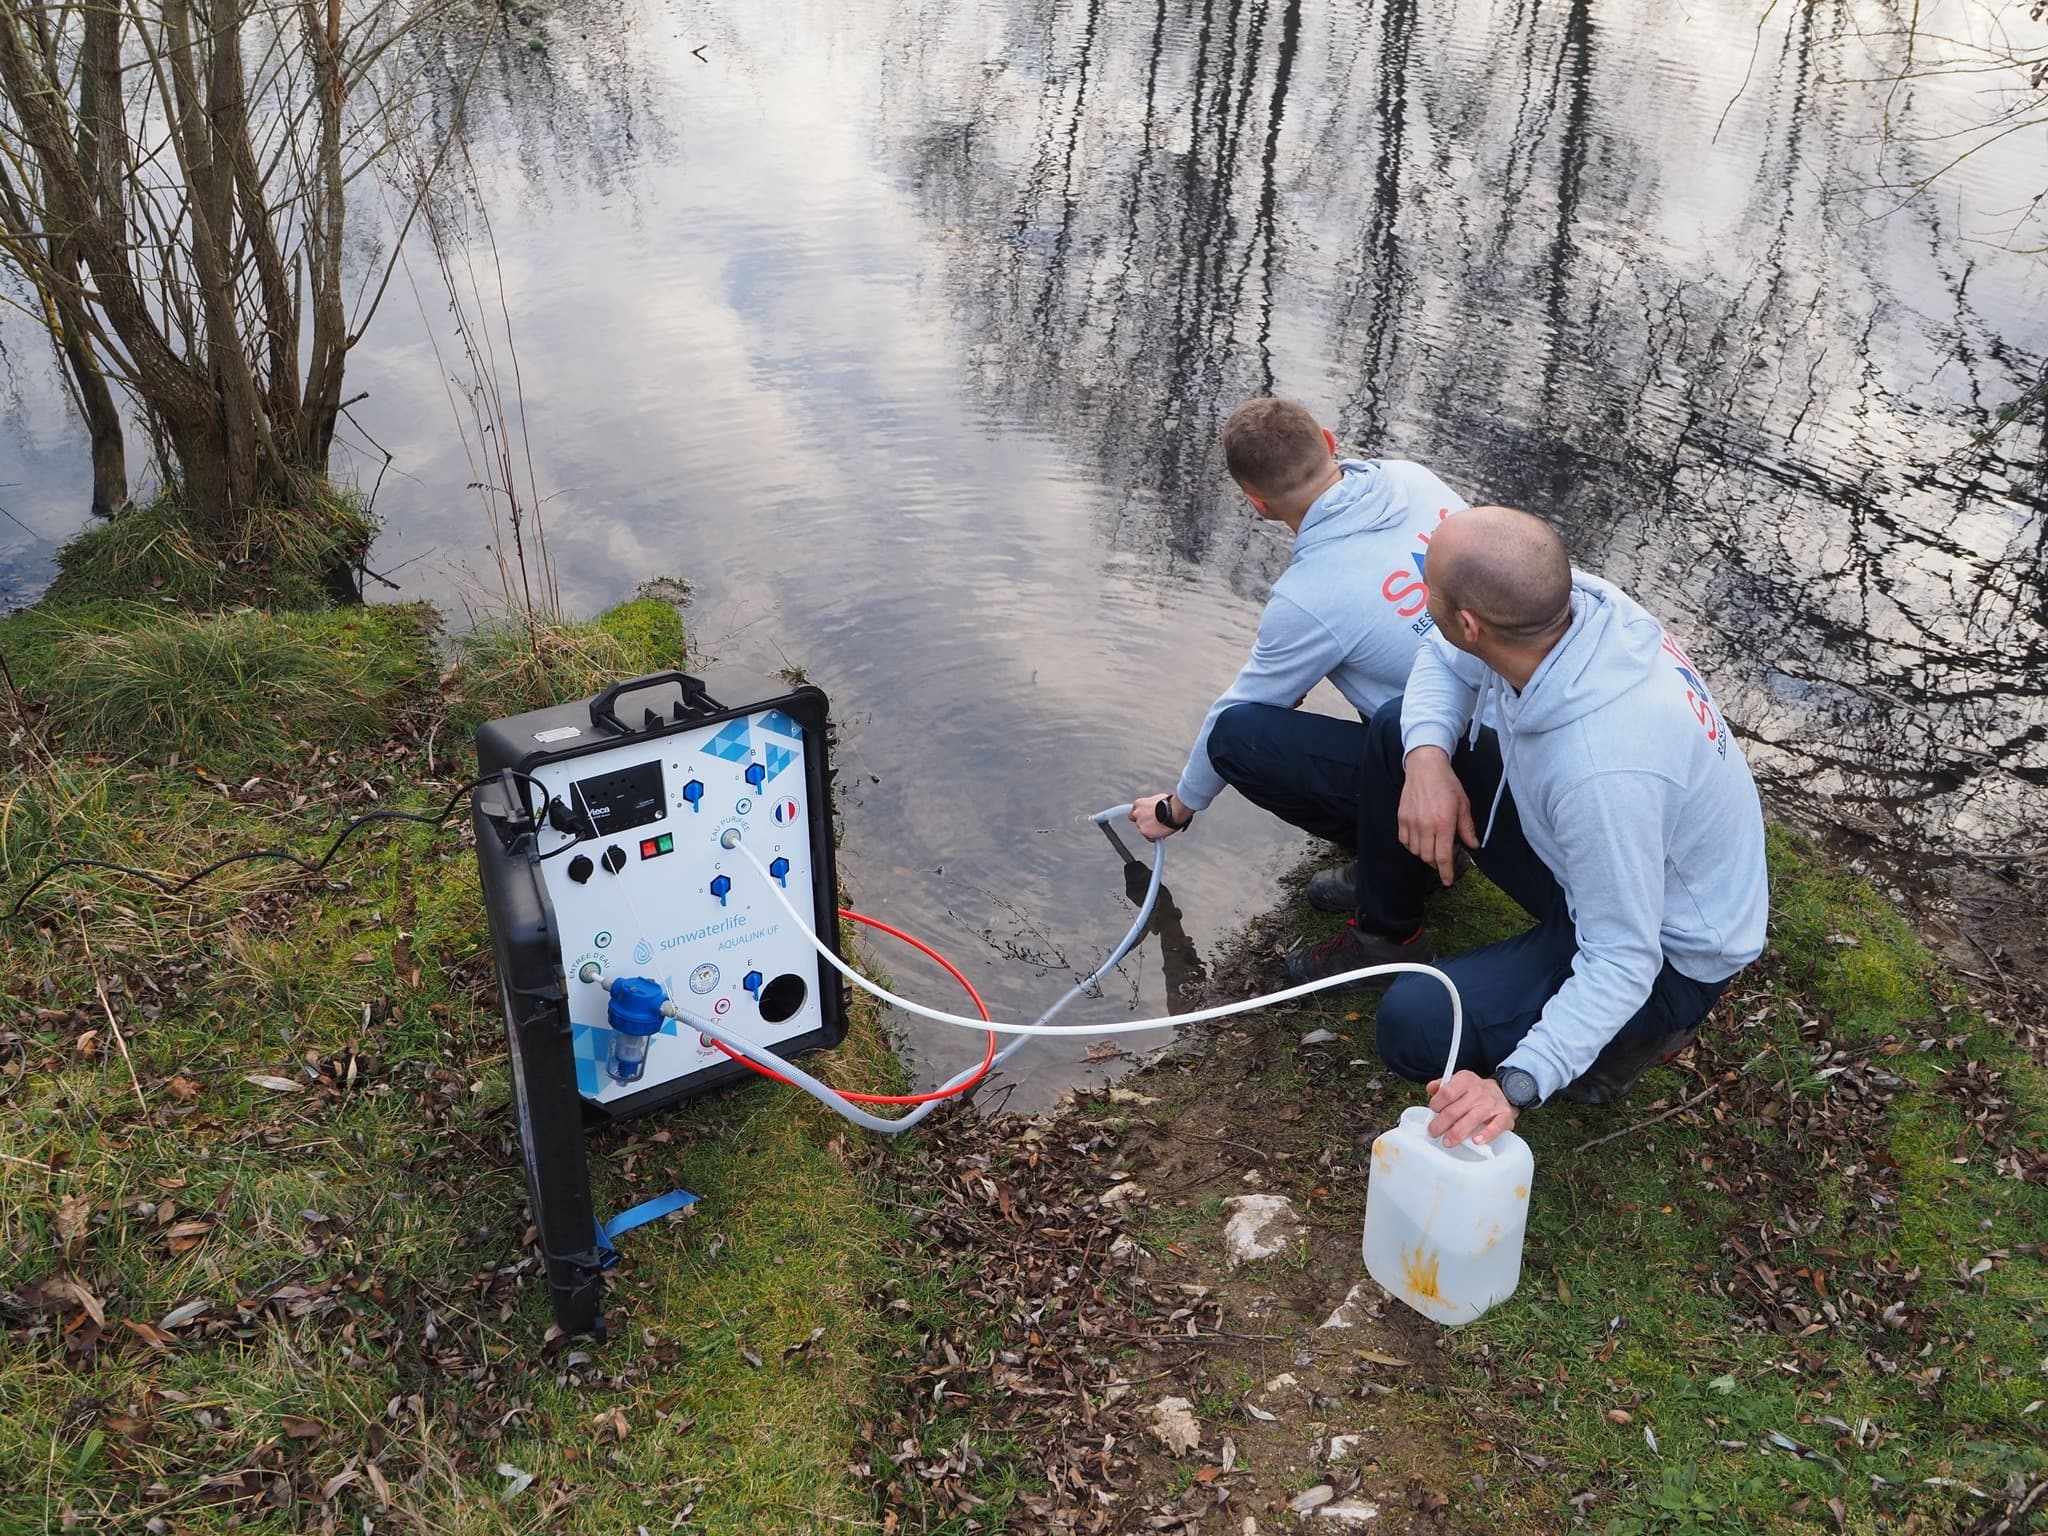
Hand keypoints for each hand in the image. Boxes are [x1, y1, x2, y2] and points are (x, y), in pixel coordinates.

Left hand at [1129, 793, 1189, 842]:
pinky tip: (1162, 833)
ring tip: (1161, 827)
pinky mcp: (1145, 832)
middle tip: (1154, 824)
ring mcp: (1140, 823)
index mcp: (1139, 803)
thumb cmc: (1170, 804)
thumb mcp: (1158, 799)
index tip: (1145, 818)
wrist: (1175, 810)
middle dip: (1145, 824)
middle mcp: (1137, 813)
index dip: (1140, 816)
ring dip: (1150, 831)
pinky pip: (1149, 838)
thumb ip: (1152, 805)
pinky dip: (1155, 837)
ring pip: (1143, 831)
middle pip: (1137, 822)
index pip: (1133, 812)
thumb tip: (1154, 808)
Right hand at [1398, 746, 1476, 885]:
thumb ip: (1467, 828)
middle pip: (1428, 857)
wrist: (1425, 768)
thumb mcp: (1463, 805)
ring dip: (1425, 854)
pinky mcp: (1402, 818)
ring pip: (1416, 851)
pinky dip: (1413, 846)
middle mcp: (1425, 825)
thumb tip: (1473, 845)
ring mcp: (1411, 822)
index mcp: (1443, 823)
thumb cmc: (1446, 784)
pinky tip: (1420, 840)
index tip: (1447, 881)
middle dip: (1437, 864)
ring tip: (1432, 847)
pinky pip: (1405, 841)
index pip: (1443, 856)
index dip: (1446, 872)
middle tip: (1443, 860)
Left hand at [1425, 1070, 1516, 1147]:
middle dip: (1441, 1124)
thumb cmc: (1475, 1091)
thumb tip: (1430, 1089)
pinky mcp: (1505, 1116)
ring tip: (1447, 1142)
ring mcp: (1492, 1104)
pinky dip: (1486, 1135)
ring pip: (1472, 1120)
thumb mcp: (1458, 1082)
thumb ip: (1442, 1086)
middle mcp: (1478, 1091)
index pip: (1447, 1092)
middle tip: (1433, 1132)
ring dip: (1457, 1133)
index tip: (1432, 1111)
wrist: (1504, 1091)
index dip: (1437, 1104)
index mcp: (1465, 1080)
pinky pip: (1496, 1127)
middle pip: (1455, 1110)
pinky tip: (1475, 1141)